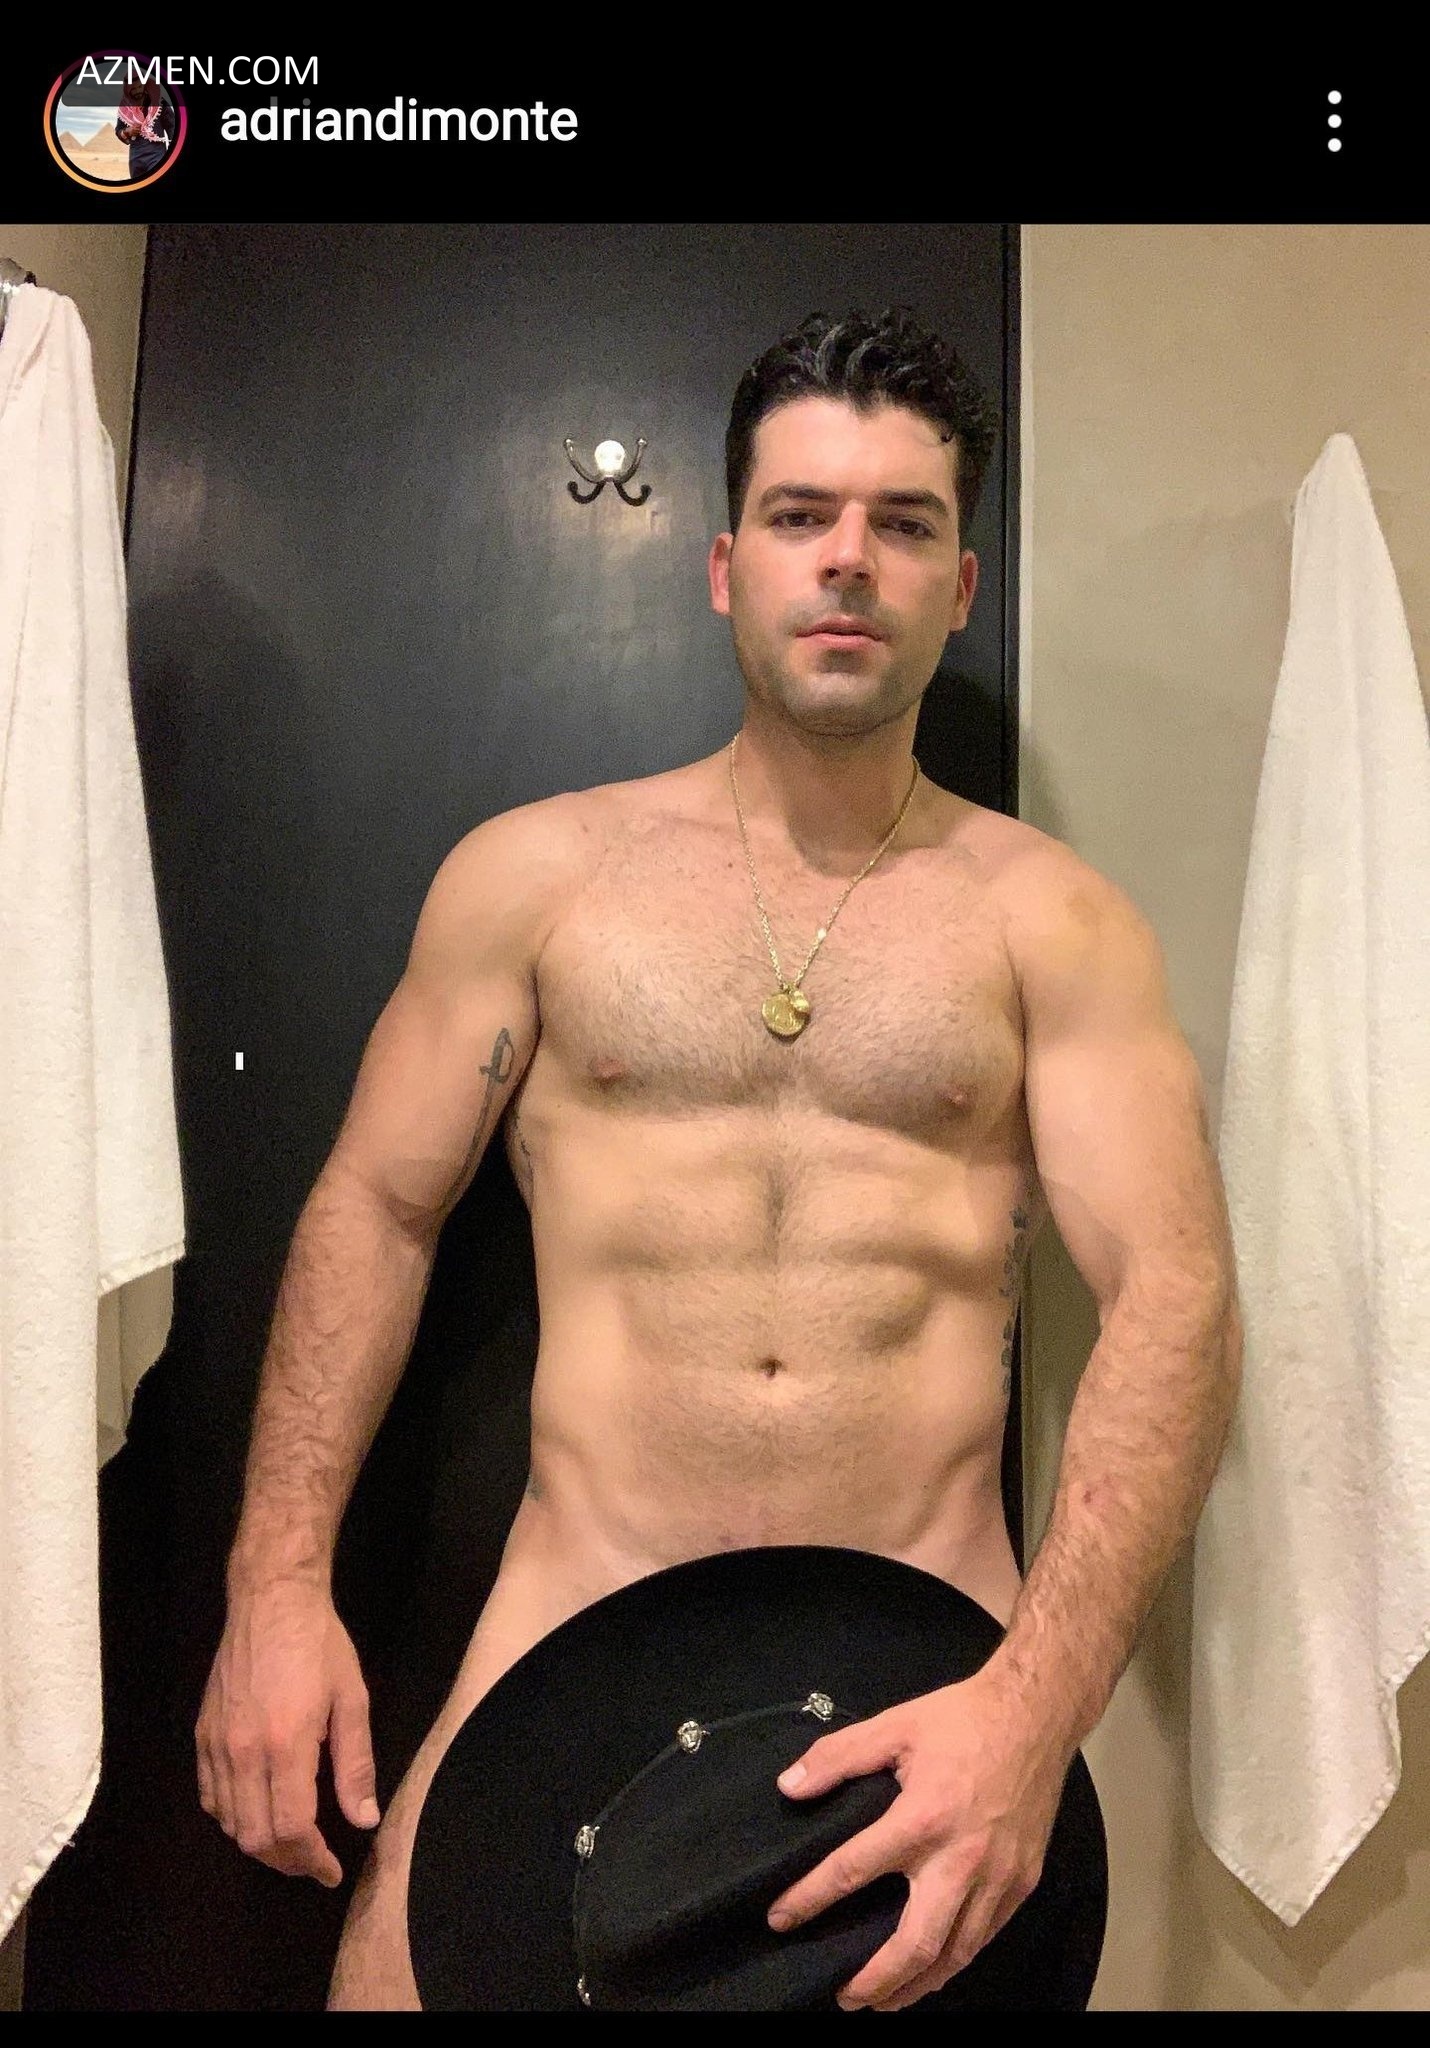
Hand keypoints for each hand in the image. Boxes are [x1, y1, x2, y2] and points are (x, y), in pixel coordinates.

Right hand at [196, 1580, 378, 1885]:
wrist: (270, 1601)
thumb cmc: (319, 1645)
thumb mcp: (352, 1699)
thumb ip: (357, 1765)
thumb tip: (364, 1820)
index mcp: (286, 1744)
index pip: (292, 1828)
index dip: (313, 1860)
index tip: (332, 1871)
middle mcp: (243, 1752)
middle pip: (255, 1837)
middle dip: (287, 1861)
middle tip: (314, 1862)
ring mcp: (216, 1745)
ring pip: (228, 1823)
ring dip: (259, 1844)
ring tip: (290, 1843)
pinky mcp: (201, 1735)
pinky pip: (209, 1796)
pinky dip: (230, 1817)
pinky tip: (255, 1812)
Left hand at [766, 1668, 1071, 2010]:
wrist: (1036, 1716)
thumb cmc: (963, 1719)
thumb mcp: (893, 1726)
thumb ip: (838, 1757)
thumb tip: (790, 1787)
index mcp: (922, 1818)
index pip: (853, 1871)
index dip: (811, 1899)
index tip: (781, 1918)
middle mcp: (961, 1859)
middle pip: (915, 1944)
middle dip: (876, 1980)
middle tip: (844, 1997)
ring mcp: (998, 1878)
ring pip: (955, 1954)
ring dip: (915, 1984)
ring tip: (883, 1999)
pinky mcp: (1022, 1883)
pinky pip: (984, 1938)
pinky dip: (954, 1962)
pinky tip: (934, 1967)